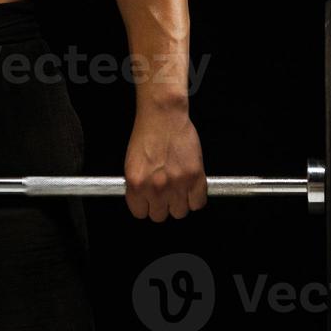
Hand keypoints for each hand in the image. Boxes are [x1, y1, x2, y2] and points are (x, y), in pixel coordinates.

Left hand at [123, 105, 205, 221]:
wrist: (163, 115)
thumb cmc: (147, 133)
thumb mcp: (132, 163)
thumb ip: (138, 185)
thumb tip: (144, 201)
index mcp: (136, 184)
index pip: (141, 213)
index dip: (147, 206)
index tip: (150, 200)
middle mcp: (155, 187)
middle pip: (161, 215)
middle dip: (163, 204)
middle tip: (165, 191)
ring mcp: (177, 184)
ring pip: (180, 212)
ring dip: (180, 202)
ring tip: (178, 186)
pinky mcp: (195, 177)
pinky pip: (198, 203)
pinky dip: (196, 197)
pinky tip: (191, 186)